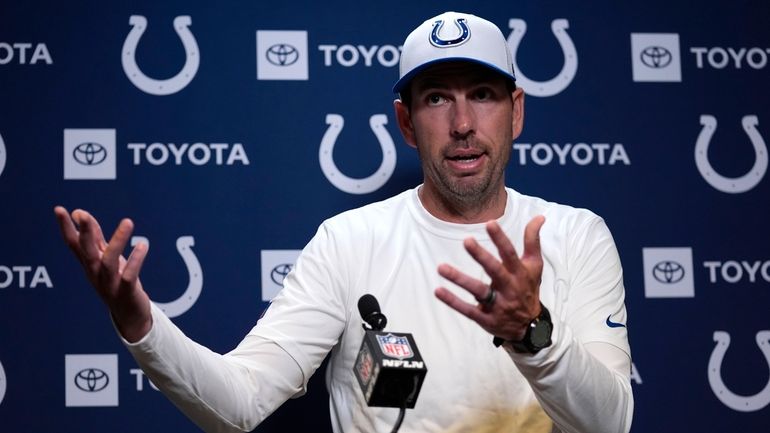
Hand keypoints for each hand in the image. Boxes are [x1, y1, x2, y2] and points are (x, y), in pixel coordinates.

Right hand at [54, 206, 151, 341]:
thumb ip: (95, 238)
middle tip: (82, 215)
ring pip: (108, 262)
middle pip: (86, 252)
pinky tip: (142, 245)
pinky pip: (129, 275)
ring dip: (117, 241)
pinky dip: (135, 260)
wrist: (130, 314)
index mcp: (89, 264)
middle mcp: (95, 273)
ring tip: (128, 222)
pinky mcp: (126, 291)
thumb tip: (81, 215)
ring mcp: (109, 283)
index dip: (66, 228)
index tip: (59, 209)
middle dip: (84, 233)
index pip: (73, 244)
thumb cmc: (117, 282)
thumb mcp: (105, 258)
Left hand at [434, 216, 545, 340]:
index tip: (490, 223)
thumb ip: (532, 240)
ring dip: (460, 280)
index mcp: (519, 273)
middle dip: (481, 256)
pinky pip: (468, 310)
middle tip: (467, 241)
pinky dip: (453, 301)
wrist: (530, 327)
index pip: (510, 254)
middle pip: (495, 271)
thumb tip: (539, 216)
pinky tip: (438, 290)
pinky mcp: (486, 318)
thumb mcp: (534, 265)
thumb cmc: (528, 288)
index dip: (500, 239)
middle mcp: (509, 288)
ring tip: (441, 268)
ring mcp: (497, 304)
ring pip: (478, 291)